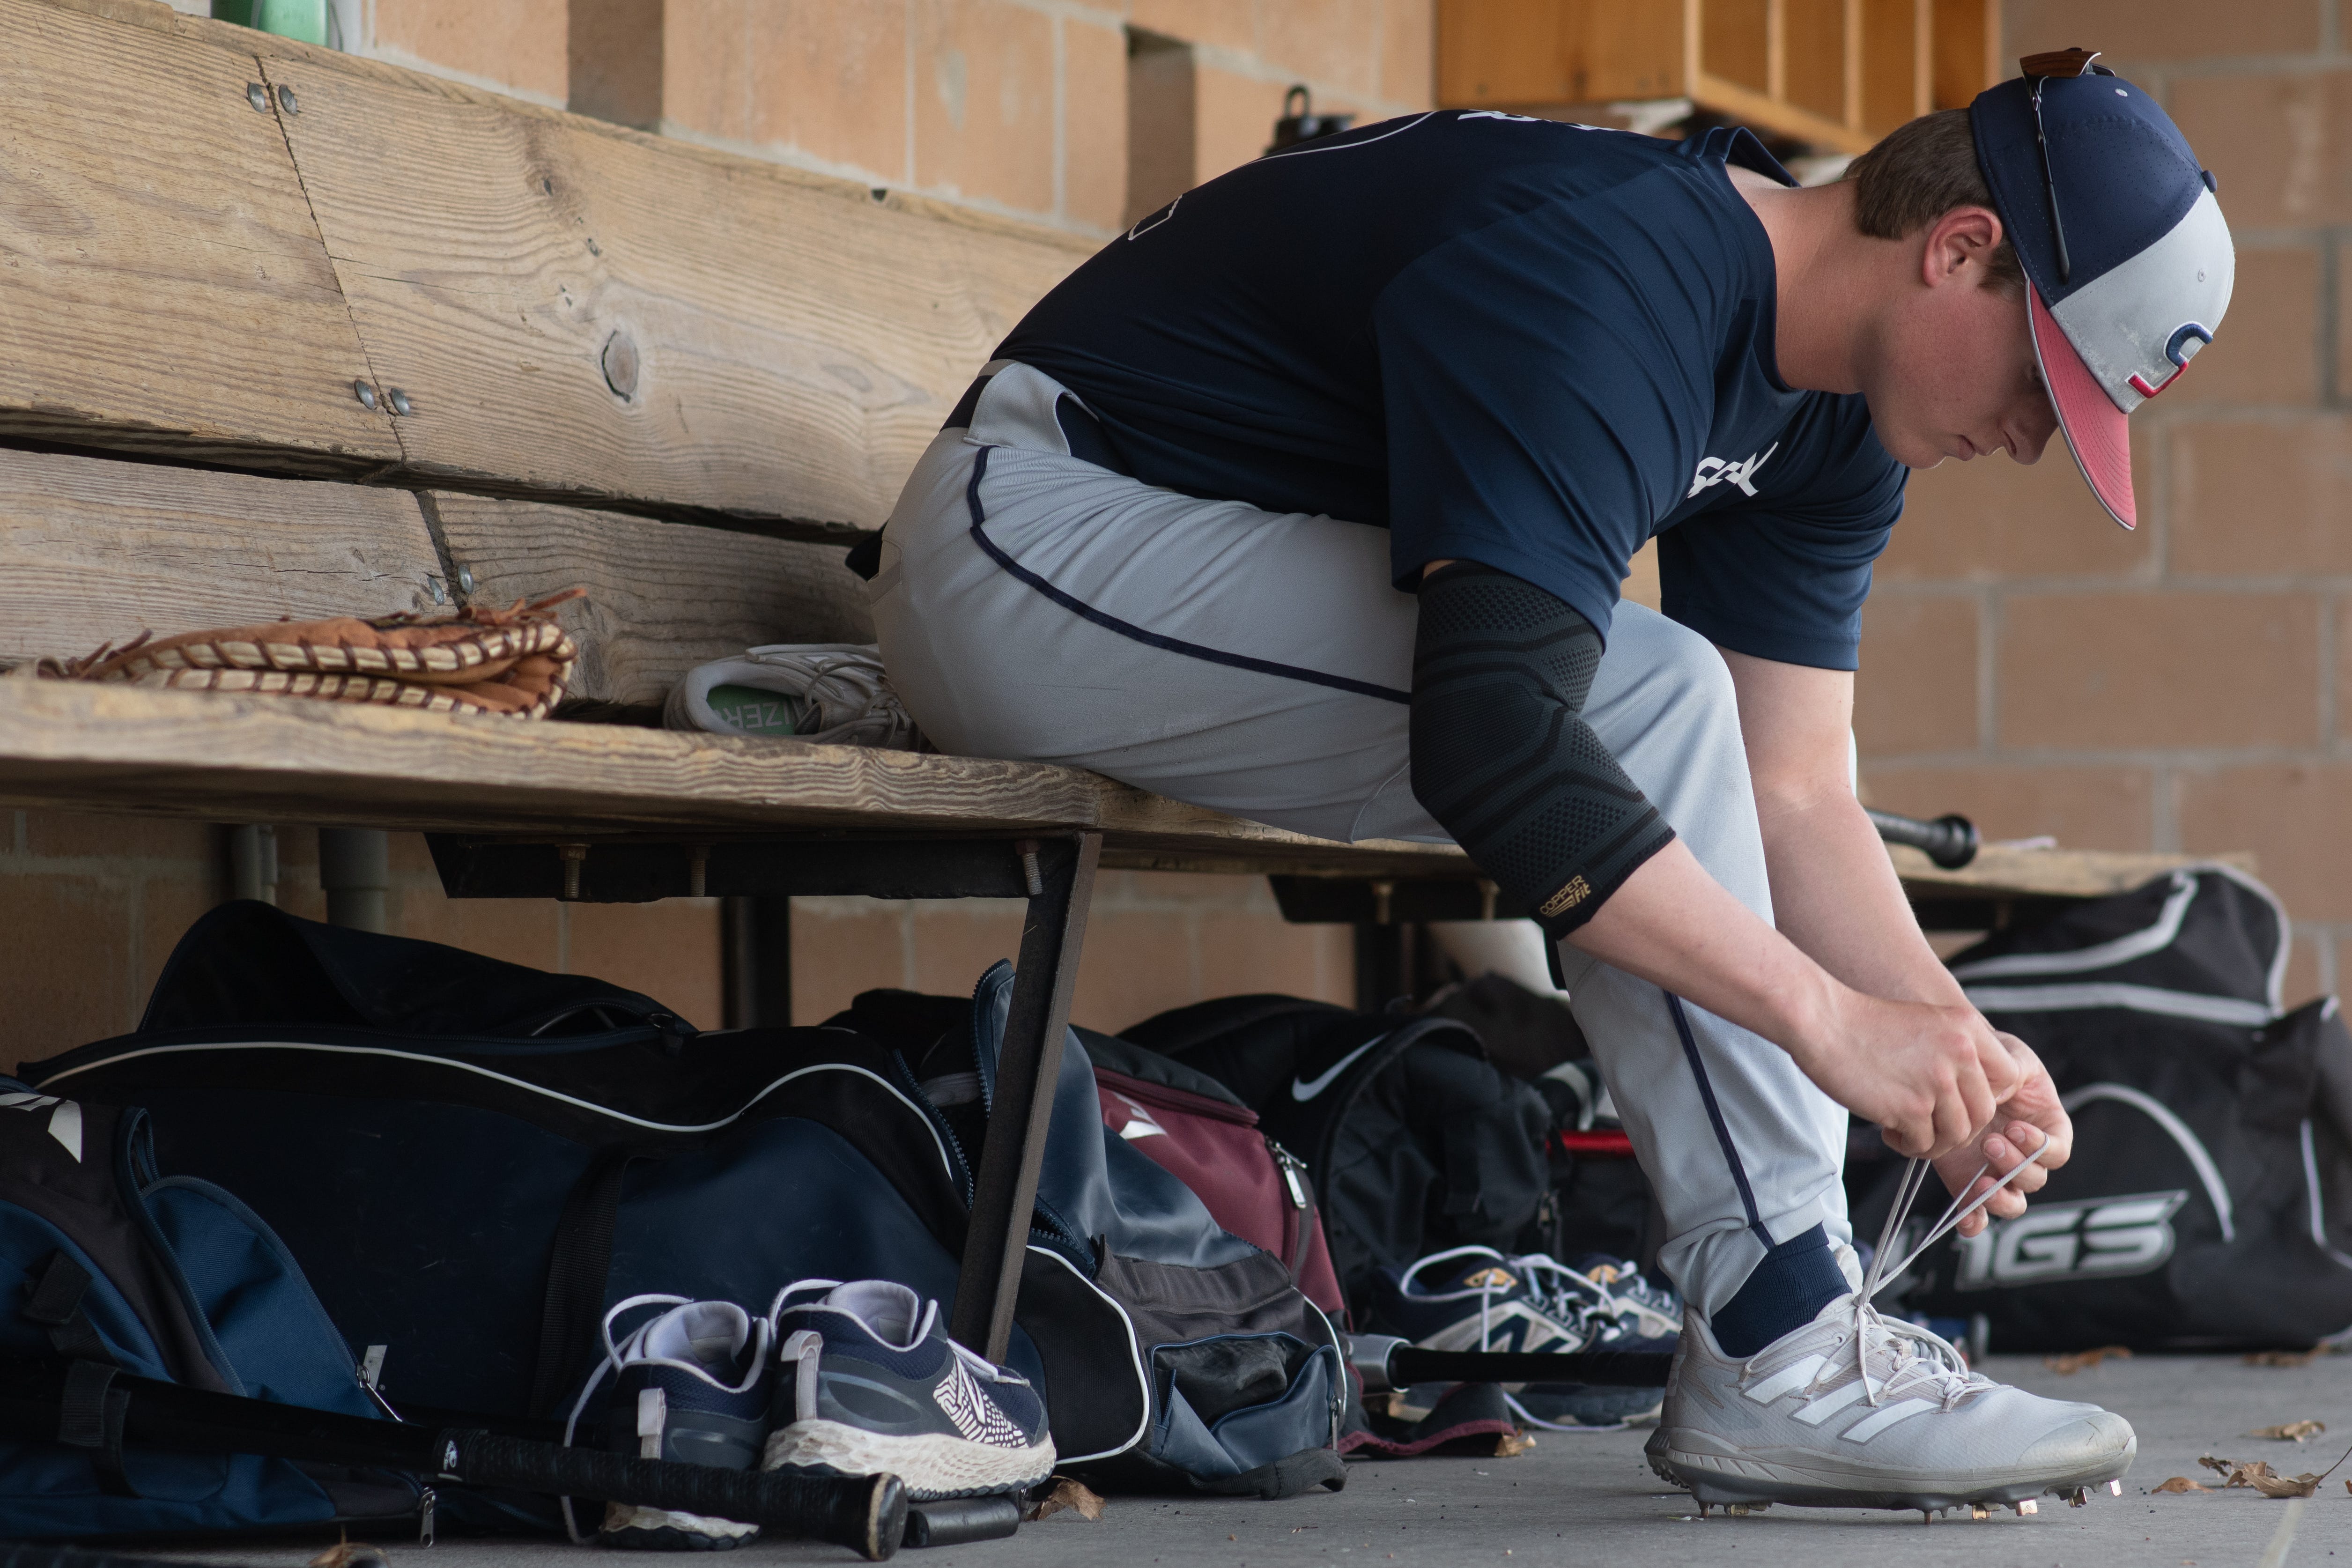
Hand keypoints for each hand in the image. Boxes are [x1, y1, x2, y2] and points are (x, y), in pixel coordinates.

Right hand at [1794, 990, 2023, 1160]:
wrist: (1822, 1020)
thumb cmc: (1865, 1024)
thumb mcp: (1927, 1022)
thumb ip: (1956, 1049)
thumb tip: (1973, 1092)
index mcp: (1967, 1029)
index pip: (2007, 1077)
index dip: (1986, 1097)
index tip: (1959, 1100)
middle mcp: (1959, 1054)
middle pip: (1982, 1113)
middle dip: (1957, 1127)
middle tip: (1929, 1124)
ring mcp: (1936, 1083)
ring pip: (1956, 1134)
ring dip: (1933, 1141)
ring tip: (1907, 1130)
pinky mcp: (1910, 1108)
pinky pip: (1924, 1144)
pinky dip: (1908, 1144)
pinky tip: (1889, 1130)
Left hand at [1930, 1032, 2072, 1238]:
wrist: (1949, 1067)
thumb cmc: (1988, 1058)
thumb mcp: (2009, 1055)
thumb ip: (2013, 1071)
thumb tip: (2004, 1093)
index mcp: (2046, 1128)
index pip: (2057, 1151)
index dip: (2040, 1147)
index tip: (2015, 1128)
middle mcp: (2025, 1156)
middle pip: (2035, 1180)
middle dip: (2015, 1166)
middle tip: (1990, 1142)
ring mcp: (1997, 1172)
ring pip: (2012, 1202)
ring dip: (1999, 1197)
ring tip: (1979, 1181)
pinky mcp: (1967, 1181)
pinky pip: (1977, 1214)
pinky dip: (1974, 1221)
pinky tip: (1966, 1217)